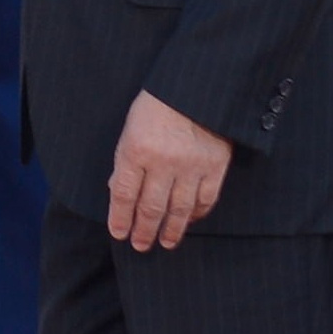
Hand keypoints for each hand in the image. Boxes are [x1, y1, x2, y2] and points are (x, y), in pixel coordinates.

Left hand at [106, 90, 232, 251]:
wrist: (195, 88)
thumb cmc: (156, 106)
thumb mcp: (131, 128)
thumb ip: (125, 161)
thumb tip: (117, 193)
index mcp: (136, 149)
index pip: (125, 194)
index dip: (120, 218)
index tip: (119, 234)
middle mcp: (164, 161)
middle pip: (151, 207)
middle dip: (144, 230)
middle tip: (140, 245)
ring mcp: (191, 165)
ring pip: (179, 209)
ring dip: (171, 230)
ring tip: (164, 243)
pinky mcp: (215, 166)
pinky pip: (206, 199)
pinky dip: (197, 214)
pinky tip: (189, 221)